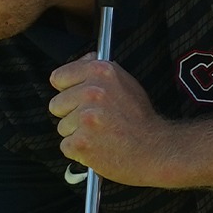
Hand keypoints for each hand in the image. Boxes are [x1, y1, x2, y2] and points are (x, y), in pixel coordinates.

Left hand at [48, 54, 174, 186]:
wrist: (156, 149)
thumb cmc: (141, 119)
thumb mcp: (125, 82)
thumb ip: (99, 71)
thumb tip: (82, 61)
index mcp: (101, 72)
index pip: (58, 77)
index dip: (67, 90)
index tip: (74, 98)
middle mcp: (92, 92)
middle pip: (56, 104)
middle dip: (71, 114)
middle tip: (94, 121)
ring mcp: (85, 118)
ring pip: (62, 127)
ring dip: (77, 133)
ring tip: (100, 134)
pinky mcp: (81, 143)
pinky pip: (66, 146)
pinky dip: (79, 151)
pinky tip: (98, 147)